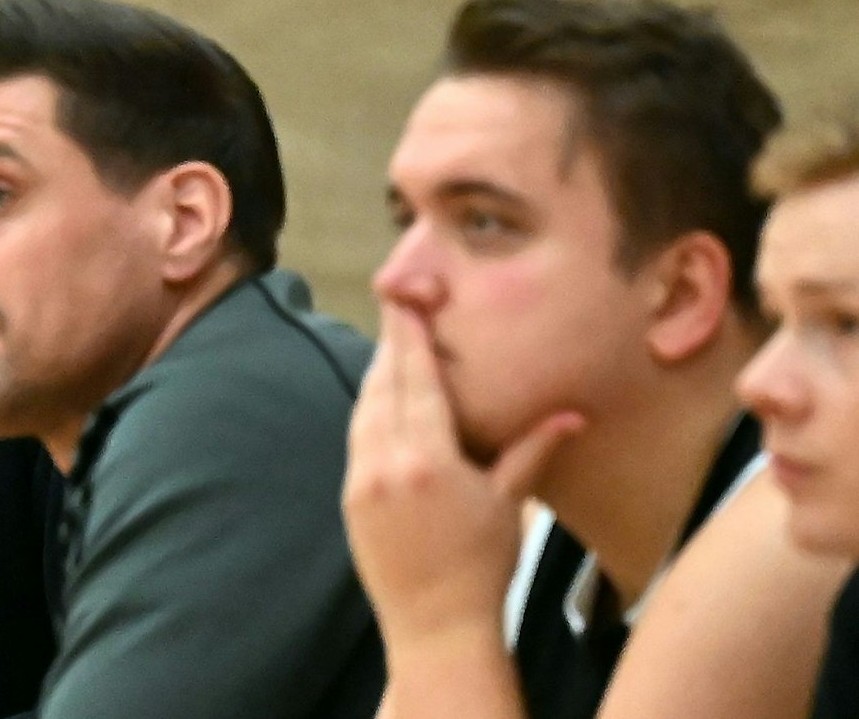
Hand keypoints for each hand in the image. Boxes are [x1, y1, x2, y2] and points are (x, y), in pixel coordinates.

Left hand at [342, 302, 583, 647]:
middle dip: (391, 348)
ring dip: (378, 376)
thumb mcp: (511, 504)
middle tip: (400, 311)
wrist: (435, 625)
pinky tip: (383, 401)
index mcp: (426, 457)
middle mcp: (384, 461)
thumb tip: (573, 413)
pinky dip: (370, 411)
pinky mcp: (350, 496)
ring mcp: (361, 478)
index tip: (403, 298)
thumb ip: (533, 450)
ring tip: (394, 349)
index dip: (408, 335)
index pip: (414, 379)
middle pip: (383, 386)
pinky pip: (357, 438)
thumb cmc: (482, 565)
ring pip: (364, 409)